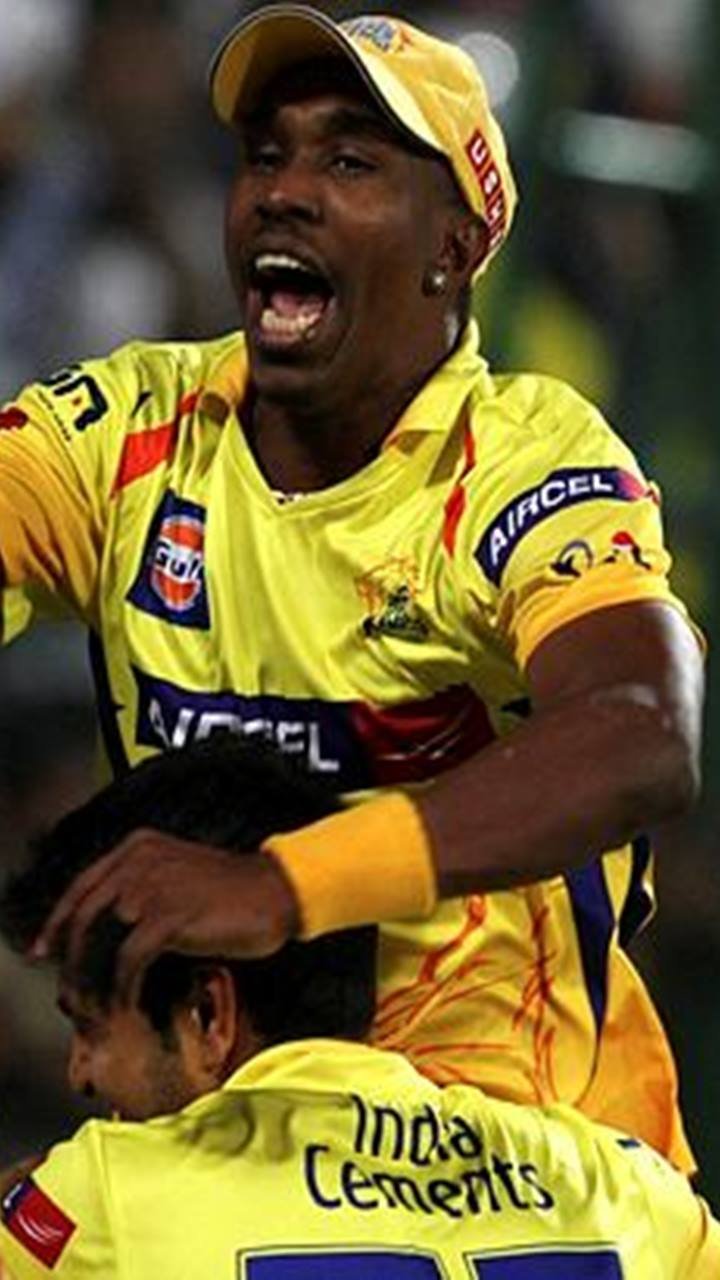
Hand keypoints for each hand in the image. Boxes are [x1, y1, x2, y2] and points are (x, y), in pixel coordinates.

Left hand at [32, 829, 299, 1004]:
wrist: (278, 891)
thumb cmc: (234, 892)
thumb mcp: (178, 877)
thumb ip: (142, 893)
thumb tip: (107, 936)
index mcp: (139, 846)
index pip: (82, 886)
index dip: (59, 922)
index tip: (46, 951)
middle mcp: (139, 861)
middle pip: (83, 915)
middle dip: (70, 958)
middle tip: (69, 990)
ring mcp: (153, 887)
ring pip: (100, 940)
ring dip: (92, 978)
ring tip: (96, 1004)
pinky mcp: (170, 916)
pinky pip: (128, 959)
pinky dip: (121, 986)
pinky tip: (126, 1002)